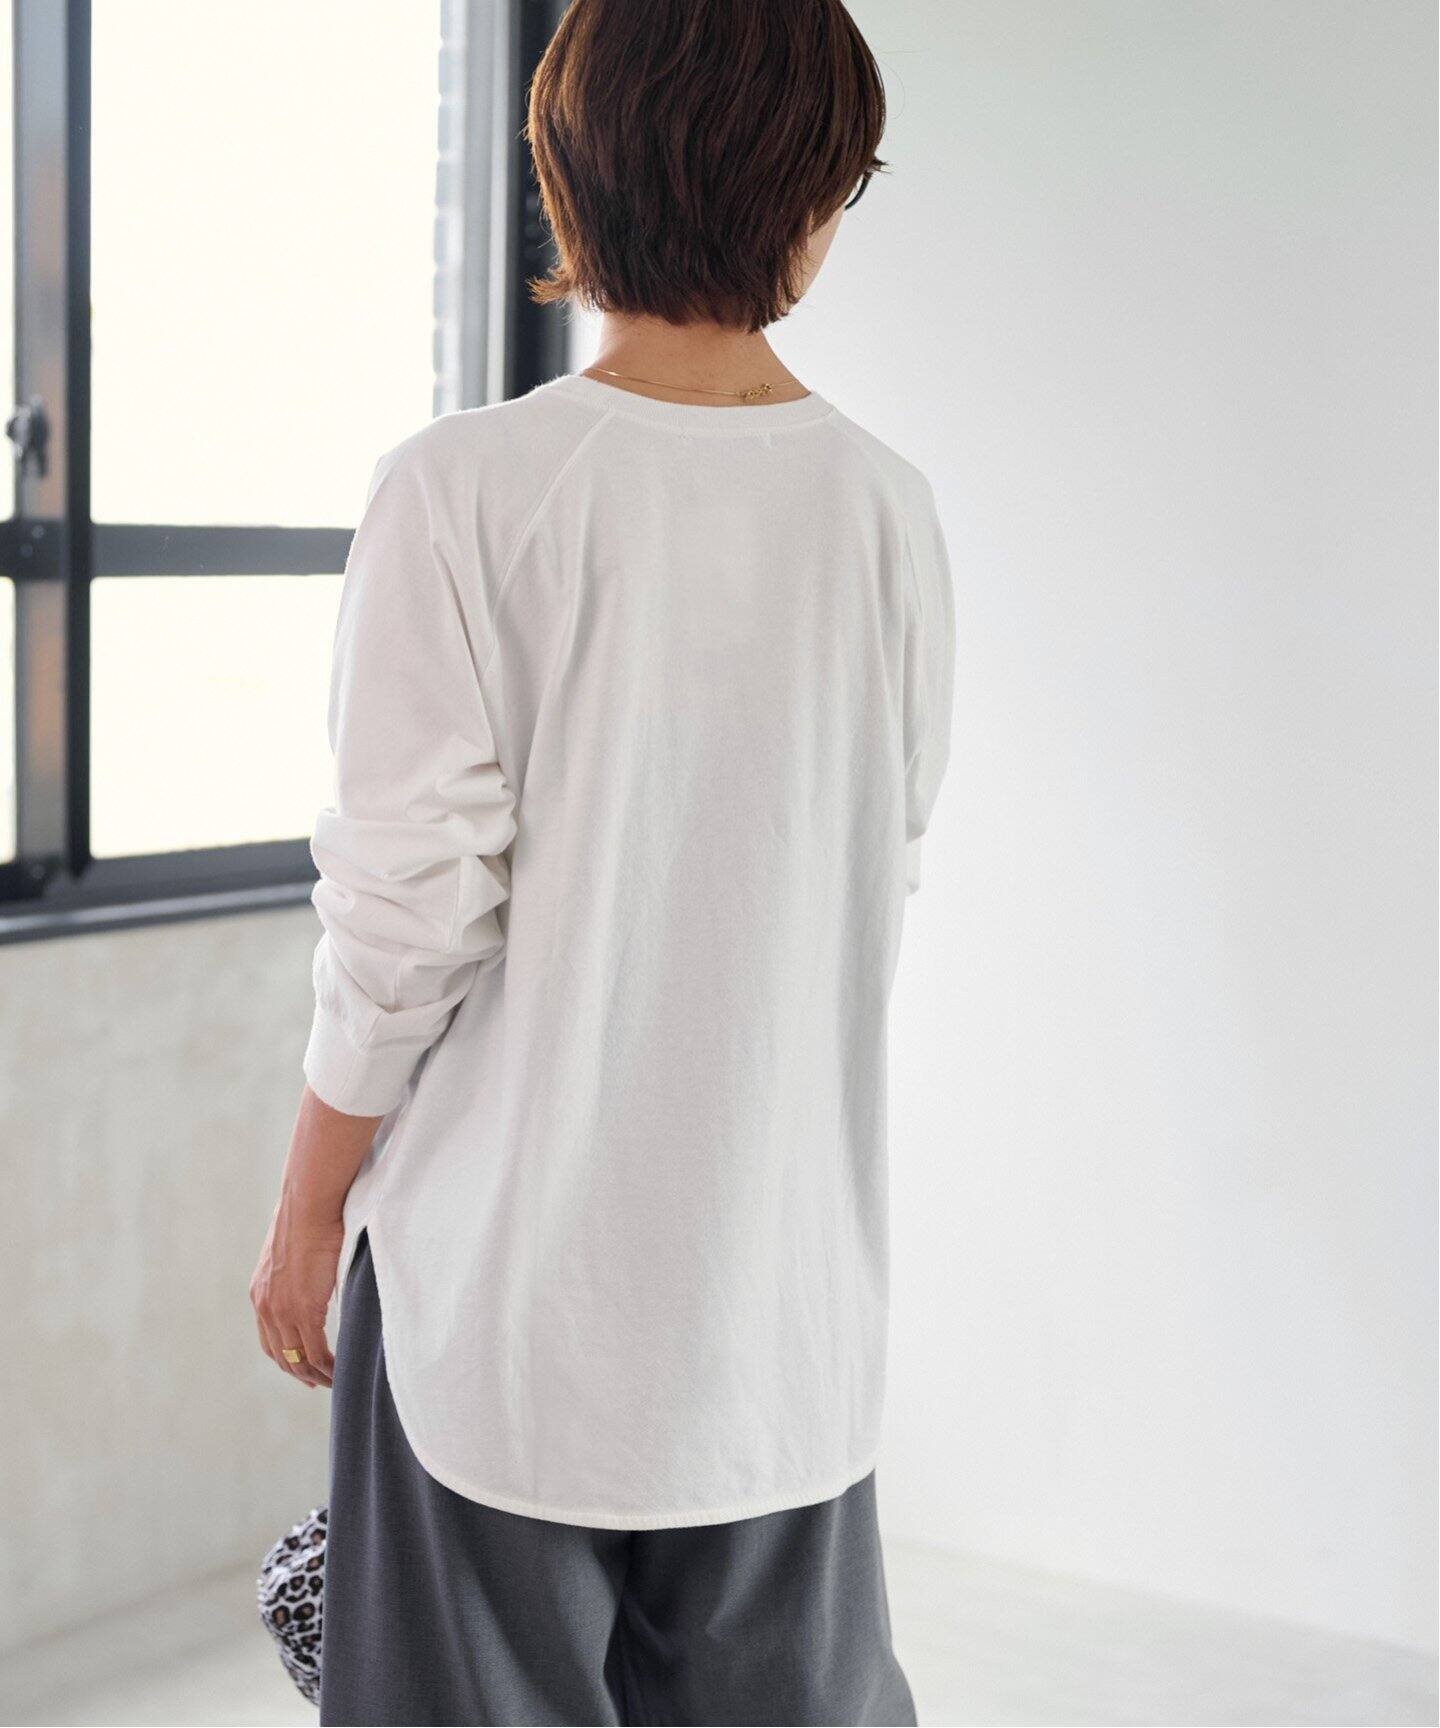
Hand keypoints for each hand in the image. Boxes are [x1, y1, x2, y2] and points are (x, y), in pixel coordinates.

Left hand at [250, 1200, 342, 1388]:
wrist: (309, 1205)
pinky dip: (327, 1365)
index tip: (301, 1369)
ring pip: (297, 1358)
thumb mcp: (292, 1251)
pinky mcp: (304, 1309)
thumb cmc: (308, 1217)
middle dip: (299, 1373)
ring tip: (333, 1381)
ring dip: (315, 1374)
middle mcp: (265, 1306)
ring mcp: (283, 1310)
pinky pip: (314, 1350)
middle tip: (318, 1383)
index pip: (269, 1340)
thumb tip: (313, 1272)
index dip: (285, 1359)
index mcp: (260, 1293)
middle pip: (280, 1355)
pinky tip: (338, 1370)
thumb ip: (296, 1272)